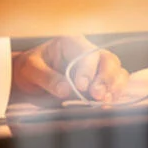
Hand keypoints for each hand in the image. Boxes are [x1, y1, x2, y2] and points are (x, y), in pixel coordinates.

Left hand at [12, 36, 129, 103]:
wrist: (30, 77)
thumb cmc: (31, 67)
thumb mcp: (31, 69)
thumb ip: (47, 77)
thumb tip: (65, 90)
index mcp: (70, 42)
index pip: (87, 53)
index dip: (87, 69)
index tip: (81, 86)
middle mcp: (88, 51)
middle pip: (109, 60)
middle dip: (106, 79)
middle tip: (96, 95)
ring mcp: (97, 66)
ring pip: (117, 72)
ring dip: (114, 88)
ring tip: (103, 102)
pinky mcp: (100, 81)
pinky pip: (116, 86)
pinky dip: (115, 96)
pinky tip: (107, 105)